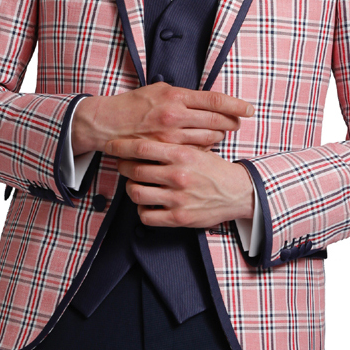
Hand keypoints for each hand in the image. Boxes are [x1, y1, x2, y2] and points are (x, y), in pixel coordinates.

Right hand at [71, 82, 253, 154]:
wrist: (108, 124)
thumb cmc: (134, 105)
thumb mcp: (159, 90)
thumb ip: (183, 96)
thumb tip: (207, 101)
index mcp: (175, 96)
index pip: (214, 100)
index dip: (236, 105)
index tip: (249, 108)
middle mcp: (174, 116)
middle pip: (217, 120)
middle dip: (231, 122)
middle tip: (237, 122)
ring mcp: (170, 136)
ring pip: (208, 137)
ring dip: (218, 134)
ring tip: (219, 132)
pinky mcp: (165, 152)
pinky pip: (195, 151)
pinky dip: (203, 147)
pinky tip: (203, 144)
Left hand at [104, 138, 254, 227]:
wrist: (238, 192)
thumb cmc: (214, 169)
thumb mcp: (198, 149)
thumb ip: (175, 142)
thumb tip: (147, 132)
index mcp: (183, 154)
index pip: (142, 147)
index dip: (121, 146)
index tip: (111, 145)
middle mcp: (179, 176)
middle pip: (135, 170)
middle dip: (123, 166)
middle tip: (123, 164)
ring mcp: (178, 198)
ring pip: (136, 192)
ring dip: (131, 187)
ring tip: (136, 184)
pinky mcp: (179, 218)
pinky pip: (146, 215)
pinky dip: (142, 209)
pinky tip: (147, 203)